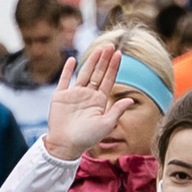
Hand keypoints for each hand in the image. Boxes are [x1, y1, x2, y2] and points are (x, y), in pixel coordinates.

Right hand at [44, 28, 125, 160]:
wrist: (65, 146)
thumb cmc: (86, 138)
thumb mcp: (105, 125)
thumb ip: (117, 111)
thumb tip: (131, 99)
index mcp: (99, 101)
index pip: (108, 80)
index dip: (113, 67)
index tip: (119, 54)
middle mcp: (88, 95)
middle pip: (98, 73)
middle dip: (104, 60)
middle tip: (110, 45)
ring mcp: (74, 95)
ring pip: (84, 74)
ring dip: (91, 61)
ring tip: (98, 49)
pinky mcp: (61, 97)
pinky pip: (64, 80)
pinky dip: (67, 70)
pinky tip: (72, 60)